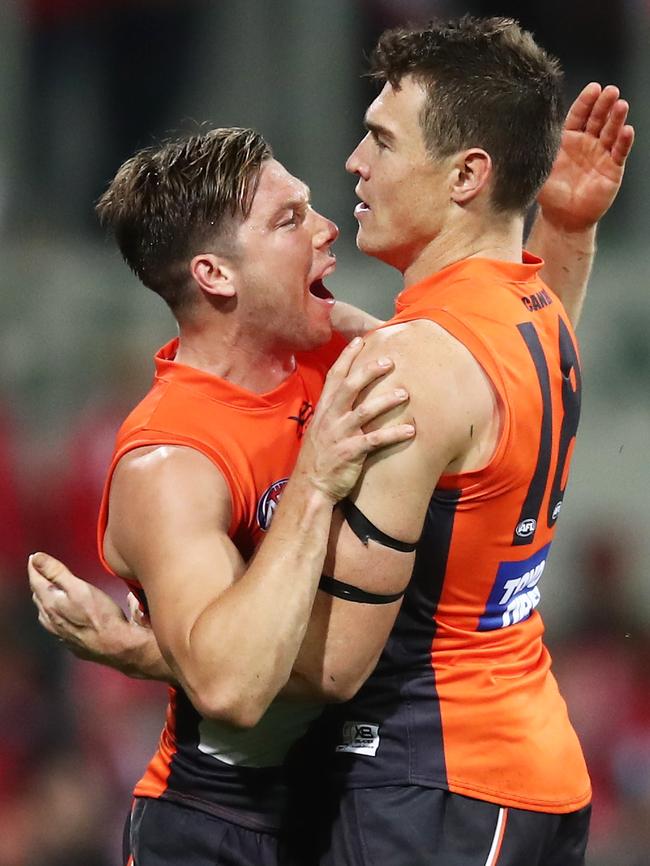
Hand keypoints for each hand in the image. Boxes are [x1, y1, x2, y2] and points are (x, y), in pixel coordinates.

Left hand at [28, 552, 127, 660]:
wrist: (115, 645)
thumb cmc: (100, 615)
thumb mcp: (79, 587)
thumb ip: (56, 572)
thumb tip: (36, 558)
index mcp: (50, 603)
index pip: (35, 581)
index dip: (34, 567)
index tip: (34, 557)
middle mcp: (50, 619)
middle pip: (38, 596)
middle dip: (39, 581)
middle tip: (41, 570)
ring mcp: (58, 632)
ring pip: (44, 612)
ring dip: (44, 599)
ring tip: (48, 590)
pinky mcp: (69, 641)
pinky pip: (54, 624)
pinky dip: (53, 614)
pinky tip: (61, 614)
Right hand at [297, 337, 414, 501]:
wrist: (311, 486)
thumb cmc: (319, 457)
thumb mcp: (320, 428)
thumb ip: (334, 411)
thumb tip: (349, 395)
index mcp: (324, 409)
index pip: (334, 377)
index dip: (347, 357)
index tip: (360, 340)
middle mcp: (330, 418)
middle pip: (350, 387)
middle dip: (369, 371)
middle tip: (390, 361)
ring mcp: (340, 435)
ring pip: (364, 411)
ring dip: (386, 401)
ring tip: (405, 393)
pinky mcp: (350, 452)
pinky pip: (374, 440)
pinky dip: (393, 434)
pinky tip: (411, 430)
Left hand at [538, 83, 634, 231]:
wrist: (563, 219)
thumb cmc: (550, 194)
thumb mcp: (537, 170)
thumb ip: (533, 152)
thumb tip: (514, 134)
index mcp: (568, 139)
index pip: (579, 115)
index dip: (586, 101)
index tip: (593, 88)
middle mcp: (587, 143)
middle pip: (598, 118)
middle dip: (604, 104)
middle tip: (610, 91)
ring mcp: (601, 154)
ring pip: (611, 131)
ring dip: (617, 118)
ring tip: (621, 105)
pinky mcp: (613, 168)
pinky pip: (619, 152)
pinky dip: (624, 141)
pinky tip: (627, 130)